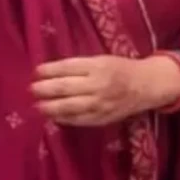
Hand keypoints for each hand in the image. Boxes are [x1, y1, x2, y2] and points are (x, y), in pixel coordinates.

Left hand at [31, 55, 179, 125]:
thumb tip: (50, 73)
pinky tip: (54, 117)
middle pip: (65, 87)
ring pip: (70, 106)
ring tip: (38, 106)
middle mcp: (98, 84)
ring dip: (50, 107)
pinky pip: (79, 120)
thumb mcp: (102, 59)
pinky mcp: (102, 118)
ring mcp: (100, 103)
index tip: (36, 72)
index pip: (67, 67)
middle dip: (45, 89)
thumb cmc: (121, 69)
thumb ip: (80, 66)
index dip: (49, 70)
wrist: (147, 86)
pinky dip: (64, 119)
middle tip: (32, 90)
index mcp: (98, 65)